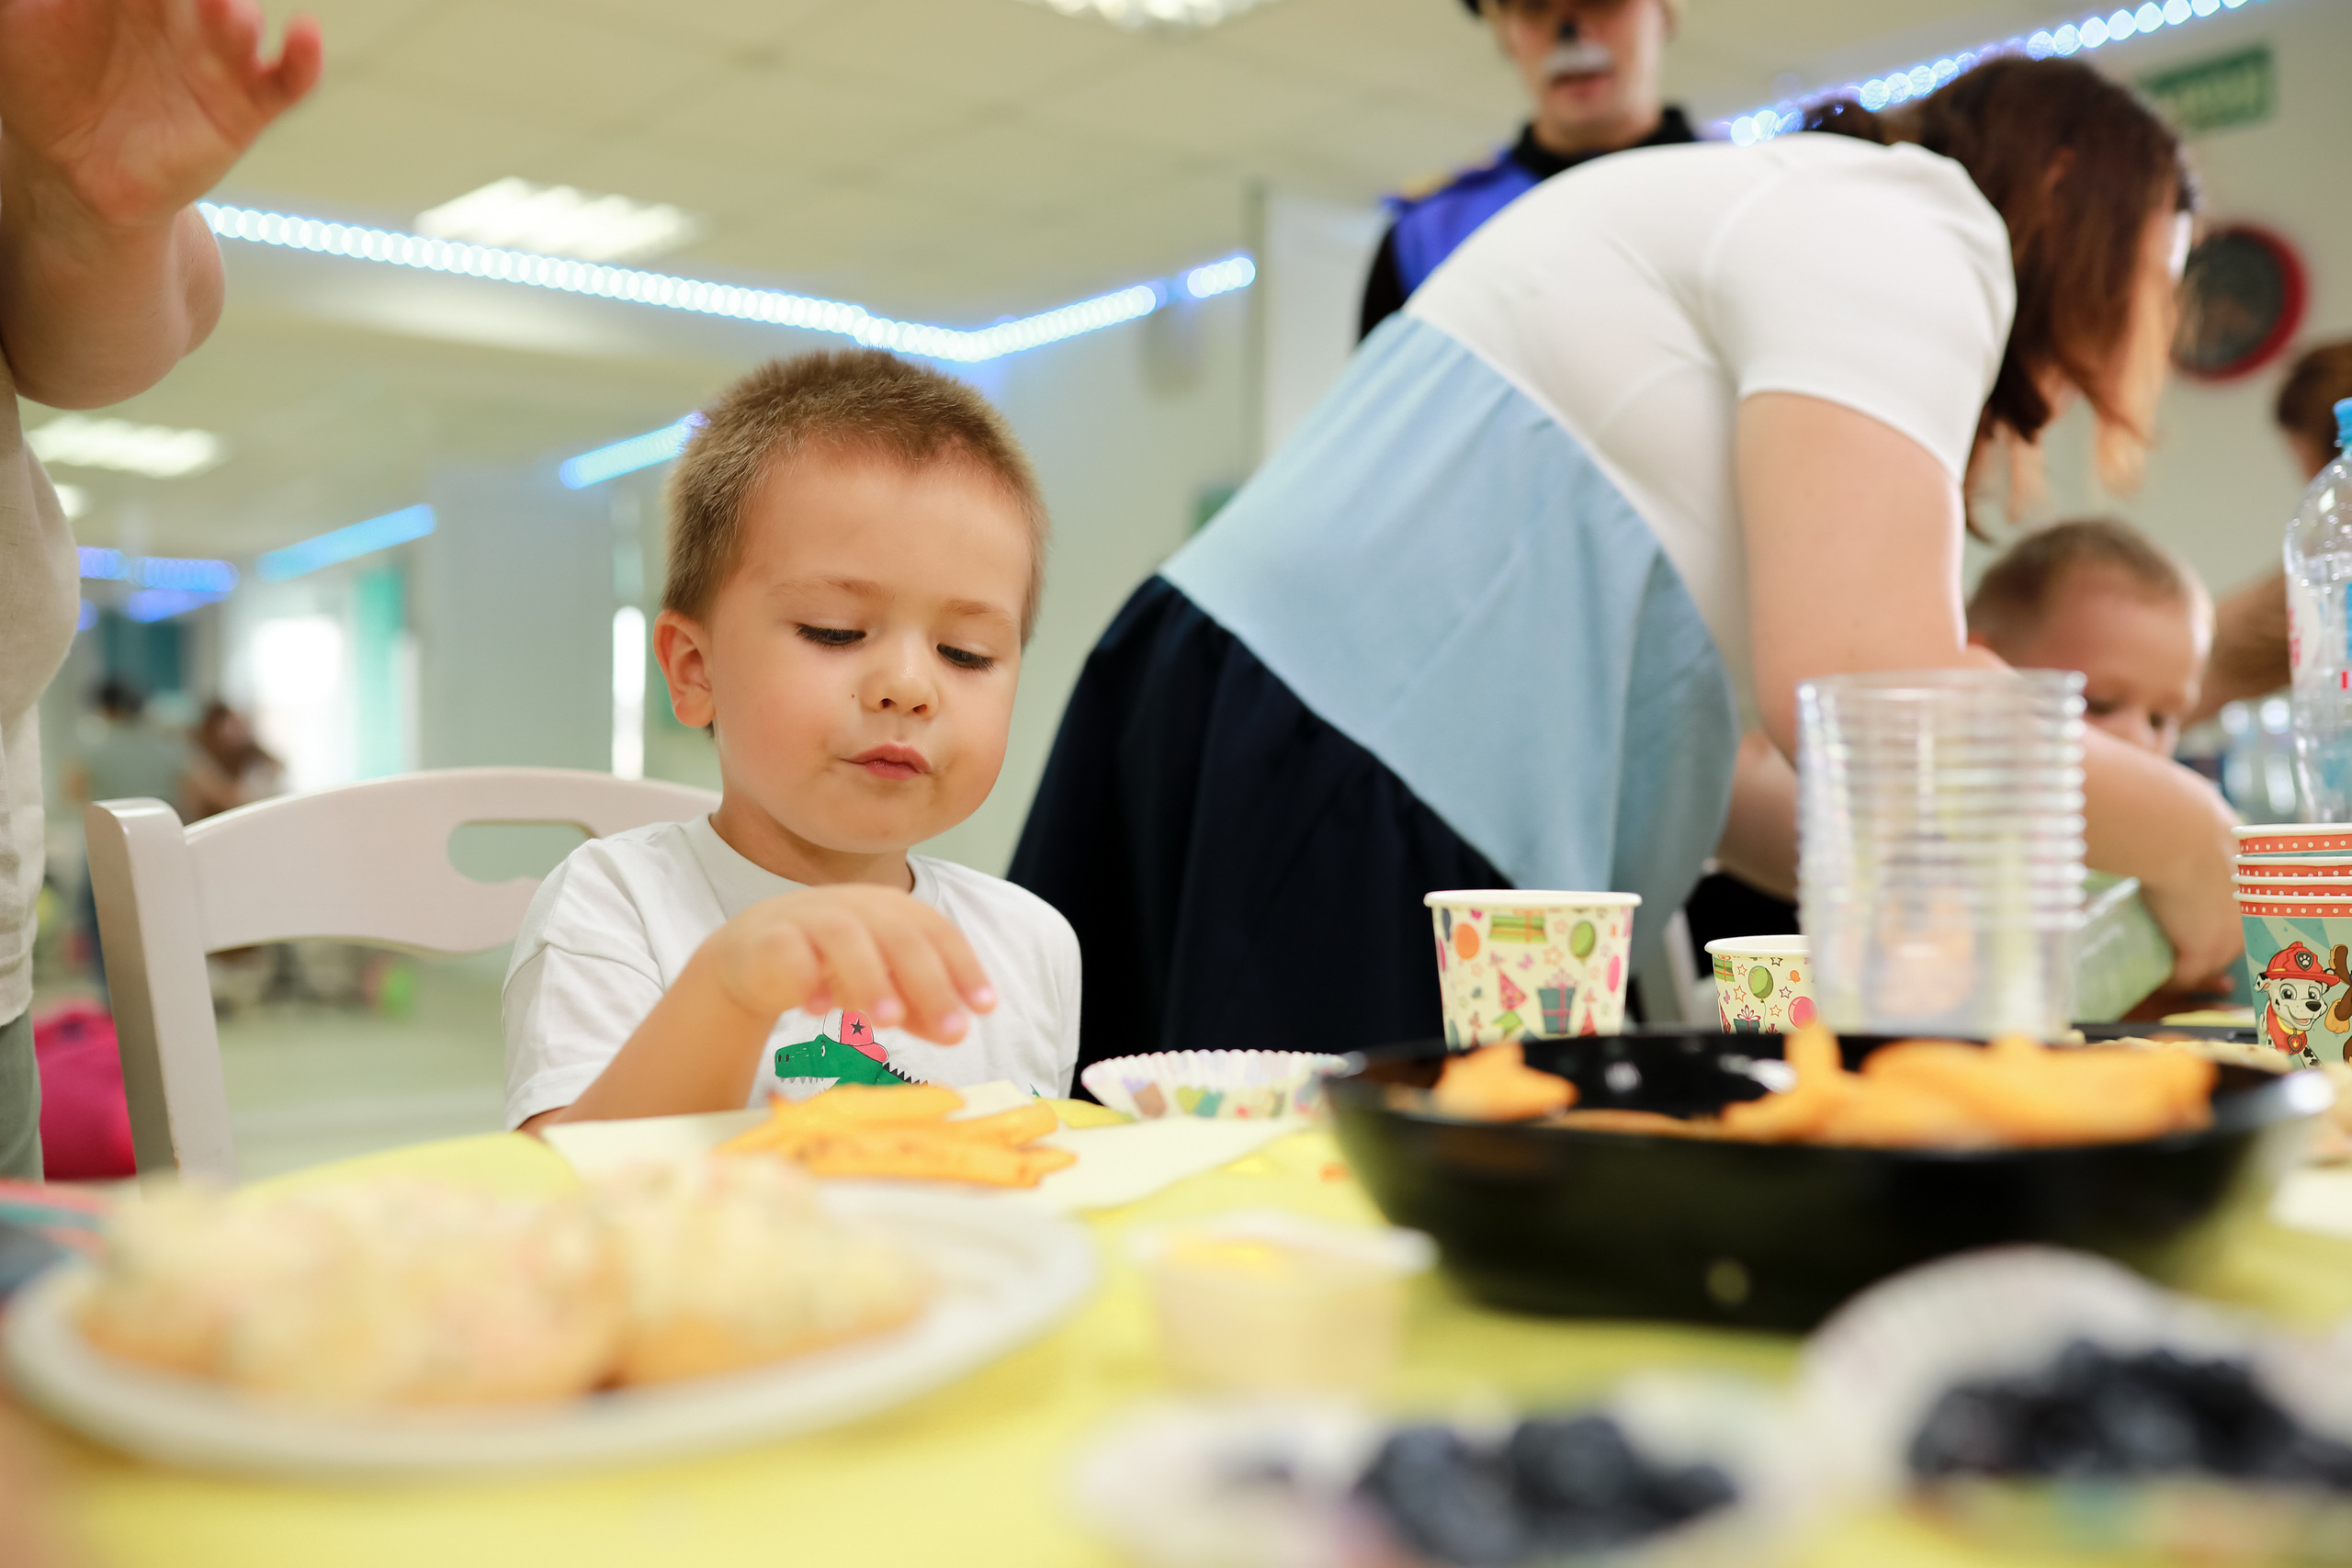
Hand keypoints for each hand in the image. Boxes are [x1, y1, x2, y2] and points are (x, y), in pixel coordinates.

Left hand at [0, 0, 320, 232]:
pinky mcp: (245, 110)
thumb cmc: (41, 84)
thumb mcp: (22, 20)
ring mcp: (217, 60)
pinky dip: (303, 62)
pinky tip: (304, 37)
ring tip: (224, 10)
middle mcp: (180, 14)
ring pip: (240, 23)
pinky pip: (286, 83)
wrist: (70, 169)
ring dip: (237, 13)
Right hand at [698, 885, 996, 1044]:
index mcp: (890, 911)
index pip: (936, 932)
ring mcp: (809, 917)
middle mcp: (855, 906)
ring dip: (870, 978)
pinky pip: (787, 952)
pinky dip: (805, 978)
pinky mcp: (768, 938)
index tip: (984, 1007)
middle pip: (899, 936)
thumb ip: (919, 1006)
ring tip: (888, 1021)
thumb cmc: (831, 966)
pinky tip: (819, 1008)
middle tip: (951, 1030)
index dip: (963, 967)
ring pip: (845, 938)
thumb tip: (958, 1032)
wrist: (752, 954)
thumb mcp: (883, 986)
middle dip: (929, 983)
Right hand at [2132, 771, 2242, 988]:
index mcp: (2253, 878)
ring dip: (2187, 964)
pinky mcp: (2201, 948)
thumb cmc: (2180, 813)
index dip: (2216, 918)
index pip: (2240, 910)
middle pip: (2230, 940)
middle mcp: (2248, 909)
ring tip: (2162, 959)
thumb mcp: (2202, 811)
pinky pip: (2185, 975)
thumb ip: (2195, 816)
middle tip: (2175, 943)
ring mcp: (2227, 932)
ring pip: (2209, 961)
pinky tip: (2154, 973)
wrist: (2174, 830)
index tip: (2191, 918)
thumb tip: (2169, 791)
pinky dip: (2170, 977)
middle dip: (2203, 945)